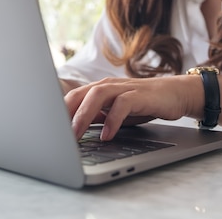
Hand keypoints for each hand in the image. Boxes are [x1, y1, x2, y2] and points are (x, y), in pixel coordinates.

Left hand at [64, 75, 200, 140]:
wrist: (175, 94)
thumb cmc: (142, 104)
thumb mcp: (114, 112)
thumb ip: (96, 117)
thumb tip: (73, 132)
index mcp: (98, 90)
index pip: (71, 98)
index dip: (57, 112)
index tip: (46, 129)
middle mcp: (107, 86)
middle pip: (79, 94)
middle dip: (65, 114)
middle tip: (55, 134)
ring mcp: (123, 88)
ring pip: (97, 96)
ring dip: (83, 115)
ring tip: (76, 135)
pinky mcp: (140, 95)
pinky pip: (122, 105)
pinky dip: (112, 120)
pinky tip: (107, 135)